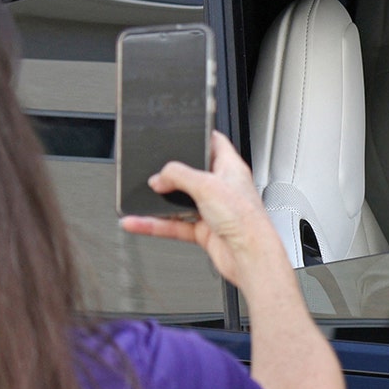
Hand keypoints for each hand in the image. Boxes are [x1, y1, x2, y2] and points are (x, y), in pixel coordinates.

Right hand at [120, 131, 284, 289]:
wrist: (249, 256)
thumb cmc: (245, 219)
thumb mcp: (207, 185)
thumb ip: (179, 176)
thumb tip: (159, 177)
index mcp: (230, 168)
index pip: (215, 143)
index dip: (200, 135)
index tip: (182, 132)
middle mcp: (222, 188)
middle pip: (192, 174)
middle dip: (171, 175)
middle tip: (153, 173)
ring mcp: (213, 210)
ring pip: (180, 202)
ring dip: (159, 203)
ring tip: (139, 200)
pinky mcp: (204, 231)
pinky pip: (174, 225)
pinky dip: (156, 224)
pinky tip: (139, 222)